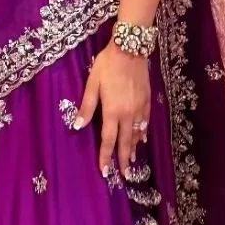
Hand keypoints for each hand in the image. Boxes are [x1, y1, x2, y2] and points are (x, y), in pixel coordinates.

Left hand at [75, 41, 150, 178]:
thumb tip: (78, 126)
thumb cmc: (107, 65)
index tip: (104, 171)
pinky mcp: (147, 100)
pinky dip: (143, 132)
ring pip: (137, 133)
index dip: (105, 156)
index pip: (108, 139)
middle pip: (125, 141)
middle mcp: (128, 114)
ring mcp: (139, 108)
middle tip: (125, 175)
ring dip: (134, 148)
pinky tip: (142, 138)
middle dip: (123, 159)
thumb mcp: (92, 84)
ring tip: (132, 160)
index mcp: (112, 111)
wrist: (130, 49)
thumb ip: (86, 106)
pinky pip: (145, 122)